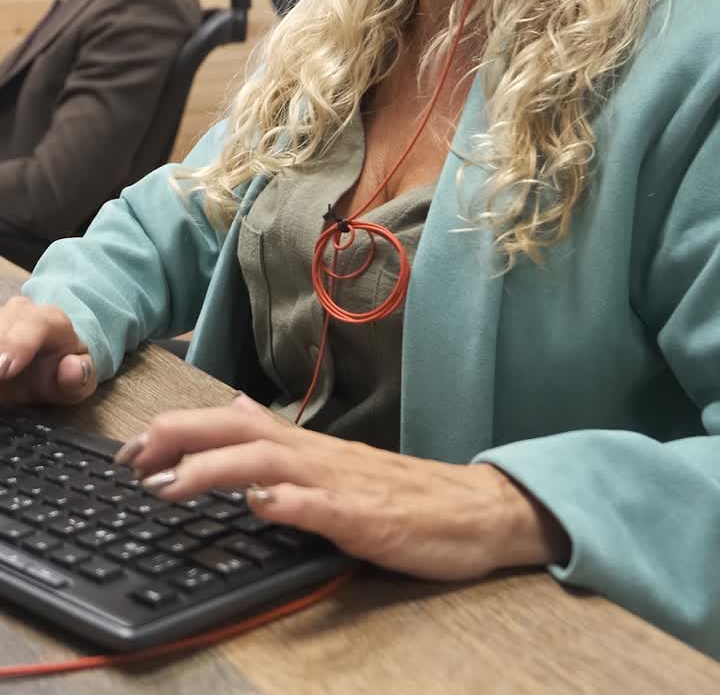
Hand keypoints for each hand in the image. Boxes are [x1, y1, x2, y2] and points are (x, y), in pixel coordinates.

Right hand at [0, 297, 96, 404]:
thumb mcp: (79, 381)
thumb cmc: (62, 369)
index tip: (4, 370)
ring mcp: (0, 316)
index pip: (37, 324)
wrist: (50, 357)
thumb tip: (70, 367)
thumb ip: (79, 378)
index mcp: (53, 322)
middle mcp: (23, 312)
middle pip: (4, 323)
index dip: (19, 344)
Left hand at [116, 395, 568, 579]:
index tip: (133, 445)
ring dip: (216, 470)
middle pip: (241, 434)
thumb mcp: (333, 459)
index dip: (180, 430)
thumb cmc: (403, 492)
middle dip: (181, 440)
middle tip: (132, 456)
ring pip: (271, 464)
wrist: (477, 509)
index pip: (233, 425)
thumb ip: (282, 436)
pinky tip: (262, 506)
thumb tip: (235, 411)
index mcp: (308, 446)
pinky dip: (290, 504)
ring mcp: (343, 484)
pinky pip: (326, 509)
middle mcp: (318, 456)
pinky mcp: (369, 519)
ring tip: (171, 485)